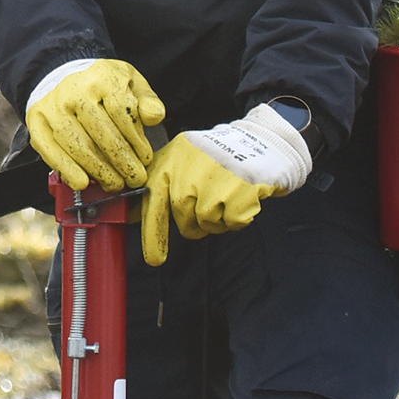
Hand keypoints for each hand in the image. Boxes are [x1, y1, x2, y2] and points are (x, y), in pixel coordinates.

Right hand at [23, 56, 165, 192]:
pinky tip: (81, 182)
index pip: (121, 114)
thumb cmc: (101, 85)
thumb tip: (154, 116)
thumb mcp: (130, 82)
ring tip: (114, 183)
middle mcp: (73, 89)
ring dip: (98, 170)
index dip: (136, 141)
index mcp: (101, 77)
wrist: (60, 73)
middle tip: (134, 179)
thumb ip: (146, 101)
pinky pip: (50, 150)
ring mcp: (52, 106)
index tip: (145, 159)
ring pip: (77, 144)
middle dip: (121, 161)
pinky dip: (66, 169)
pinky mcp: (36, 121)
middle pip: (100, 133)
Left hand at [139, 102, 313, 265]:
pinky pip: (232, 222)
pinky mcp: (241, 185)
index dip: (152, 231)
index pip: (153, 198)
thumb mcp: (186, 160)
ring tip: (227, 200)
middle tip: (207, 215)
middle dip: (193, 224)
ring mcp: (217, 174)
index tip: (154, 258)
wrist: (265, 141)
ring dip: (217, 221)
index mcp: (174, 155)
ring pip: (206, 221)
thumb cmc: (222, 157)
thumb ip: (162, 186)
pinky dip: (238, 219)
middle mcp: (191, 163)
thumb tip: (133, 217)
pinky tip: (242, 199)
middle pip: (182, 214)